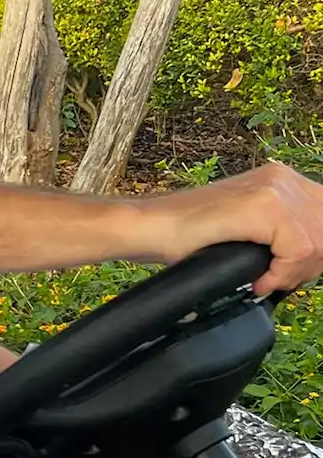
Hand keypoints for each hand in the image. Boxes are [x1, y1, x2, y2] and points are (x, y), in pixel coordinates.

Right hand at [148, 161, 322, 295]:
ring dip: (294, 272)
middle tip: (274, 279)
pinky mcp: (264, 205)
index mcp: (280, 180)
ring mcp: (274, 188)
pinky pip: (300, 250)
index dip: (314, 254)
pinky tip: (258, 280)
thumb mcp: (247, 229)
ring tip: (264, 280)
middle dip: (307, 265)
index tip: (286, 273)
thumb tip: (311, 259)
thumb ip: (279, 235)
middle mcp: (282, 177)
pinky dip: (282, 274)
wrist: (151, 227)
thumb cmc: (189, 236)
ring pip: (319, 243)